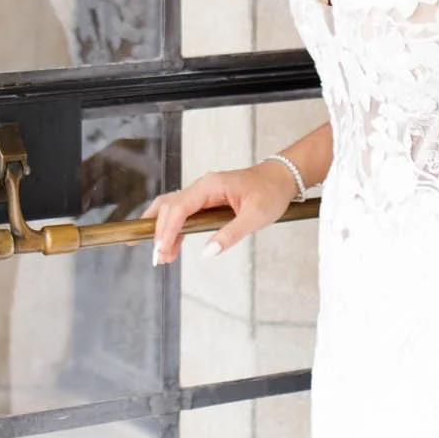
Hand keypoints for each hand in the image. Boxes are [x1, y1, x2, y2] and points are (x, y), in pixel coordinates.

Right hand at [147, 163, 296, 265]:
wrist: (281, 178)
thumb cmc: (270, 192)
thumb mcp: (255, 217)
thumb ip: (230, 234)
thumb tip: (207, 252)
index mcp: (211, 186)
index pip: (179, 207)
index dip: (166, 230)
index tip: (161, 250)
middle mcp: (202, 187)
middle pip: (169, 207)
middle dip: (159, 232)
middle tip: (157, 259)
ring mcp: (203, 193)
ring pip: (172, 209)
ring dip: (163, 231)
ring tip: (161, 257)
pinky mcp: (206, 200)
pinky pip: (183, 213)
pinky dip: (175, 229)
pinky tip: (171, 246)